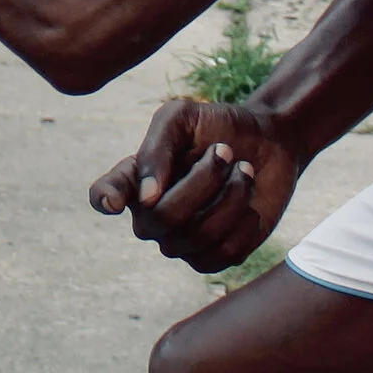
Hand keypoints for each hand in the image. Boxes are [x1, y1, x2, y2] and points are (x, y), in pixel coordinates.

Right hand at [88, 97, 304, 273]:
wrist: (269, 143)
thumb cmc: (220, 126)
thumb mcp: (184, 117)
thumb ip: (157, 147)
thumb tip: (145, 197)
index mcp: (137, 177)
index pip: (104, 195)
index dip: (105, 199)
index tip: (114, 202)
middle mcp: (152, 213)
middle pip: (161, 218)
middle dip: (202, 181)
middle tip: (225, 151)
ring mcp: (182, 239)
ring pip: (197, 237)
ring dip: (231, 197)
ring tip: (244, 170)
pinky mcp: (214, 255)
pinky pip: (223, 254)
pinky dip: (244, 225)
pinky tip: (250, 205)